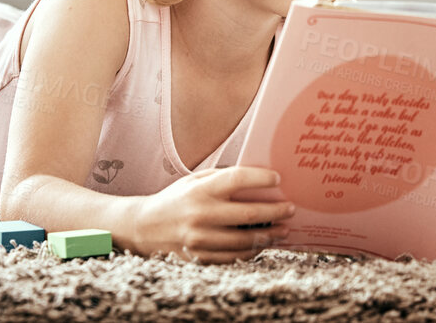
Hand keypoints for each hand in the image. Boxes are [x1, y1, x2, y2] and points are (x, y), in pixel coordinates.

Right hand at [129, 166, 296, 263]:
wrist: (145, 227)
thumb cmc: (175, 199)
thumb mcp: (193, 181)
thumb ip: (221, 178)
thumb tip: (256, 178)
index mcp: (200, 190)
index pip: (237, 180)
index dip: (261, 179)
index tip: (278, 179)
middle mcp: (200, 214)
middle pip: (249, 213)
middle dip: (275, 211)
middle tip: (290, 208)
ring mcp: (200, 239)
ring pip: (246, 240)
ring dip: (269, 235)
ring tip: (283, 230)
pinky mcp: (201, 257)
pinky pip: (235, 257)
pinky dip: (252, 251)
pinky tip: (262, 244)